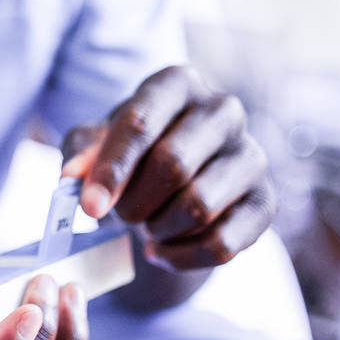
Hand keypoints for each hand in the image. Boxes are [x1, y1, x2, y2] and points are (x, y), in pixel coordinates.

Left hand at [63, 65, 274, 269]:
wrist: (168, 185)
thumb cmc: (127, 156)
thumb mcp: (94, 145)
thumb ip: (80, 154)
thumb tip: (73, 176)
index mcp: (177, 83)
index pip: (141, 123)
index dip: (112, 169)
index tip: (89, 207)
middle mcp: (222, 110)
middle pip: (173, 164)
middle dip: (134, 202)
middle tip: (118, 216)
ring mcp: (252, 154)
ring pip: (199, 205)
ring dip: (157, 227)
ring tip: (141, 226)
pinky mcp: (266, 201)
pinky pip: (224, 242)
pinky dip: (181, 256)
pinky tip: (158, 251)